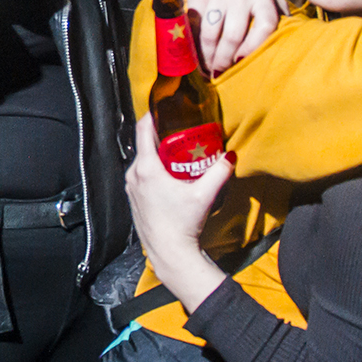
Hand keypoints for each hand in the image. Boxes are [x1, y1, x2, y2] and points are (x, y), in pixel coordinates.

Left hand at [125, 113, 230, 310]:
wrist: (169, 253)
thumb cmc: (182, 224)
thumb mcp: (205, 194)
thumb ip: (219, 172)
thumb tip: (230, 157)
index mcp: (146, 168)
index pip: (142, 130)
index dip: (151, 115)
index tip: (162, 109)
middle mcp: (133, 175)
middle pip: (144, 145)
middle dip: (160, 137)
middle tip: (179, 133)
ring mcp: (130, 188)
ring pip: (142, 162)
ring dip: (156, 156)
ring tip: (176, 155)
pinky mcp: (133, 199)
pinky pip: (140, 176)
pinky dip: (152, 171)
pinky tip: (169, 177)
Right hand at [183, 0, 280, 73]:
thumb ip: (279, 16)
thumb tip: (293, 42)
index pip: (265, 26)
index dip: (254, 48)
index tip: (242, 62)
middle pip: (233, 36)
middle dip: (224, 60)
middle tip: (219, 73)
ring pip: (210, 34)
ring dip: (207, 56)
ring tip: (206, 68)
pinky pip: (194, 25)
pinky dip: (192, 43)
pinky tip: (194, 53)